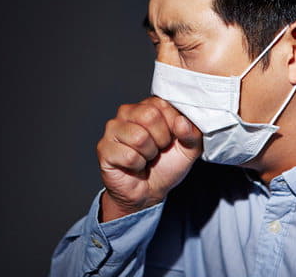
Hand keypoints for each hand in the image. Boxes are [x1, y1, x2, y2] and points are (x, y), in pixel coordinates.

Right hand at [96, 96, 201, 221]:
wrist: (148, 192)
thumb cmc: (166, 166)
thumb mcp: (188, 149)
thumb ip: (192, 133)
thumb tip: (182, 122)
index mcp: (147, 106)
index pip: (162, 104)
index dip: (173, 125)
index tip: (172, 138)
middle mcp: (127, 112)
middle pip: (149, 116)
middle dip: (161, 139)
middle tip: (158, 149)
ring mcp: (112, 129)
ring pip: (138, 137)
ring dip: (148, 154)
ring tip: (146, 157)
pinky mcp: (104, 148)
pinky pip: (128, 156)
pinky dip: (137, 166)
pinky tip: (134, 166)